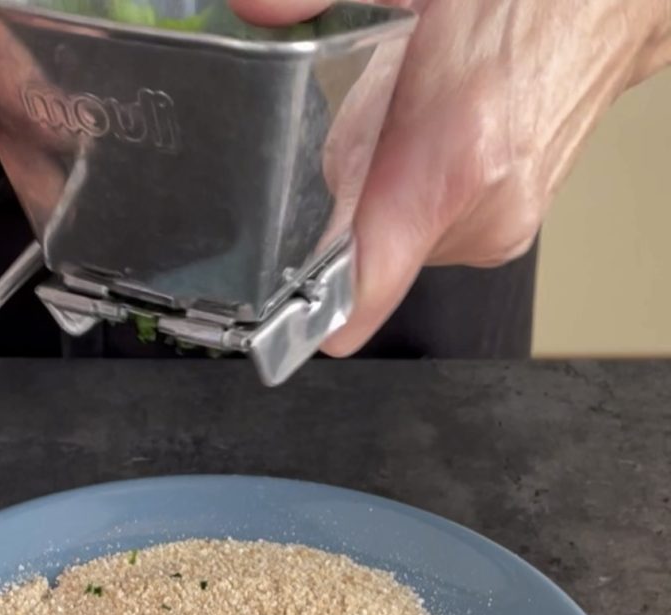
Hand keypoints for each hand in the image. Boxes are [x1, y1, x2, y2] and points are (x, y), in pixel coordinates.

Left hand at [231, 0, 670, 355]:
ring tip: (419, 124)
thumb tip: (257, 8)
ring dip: (383, 195)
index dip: (319, 306)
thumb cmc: (521, 1)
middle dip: (346, 199)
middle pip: (362, 249)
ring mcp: (501, 229)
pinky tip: (435, 143)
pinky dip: (413, 199)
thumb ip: (318, 2)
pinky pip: (426, 235)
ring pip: (392, 241)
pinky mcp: (508, 234)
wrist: (608, 4)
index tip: (282, 329)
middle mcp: (485, 210)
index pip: (371, 274)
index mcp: (457, 156)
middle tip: (378, 125)